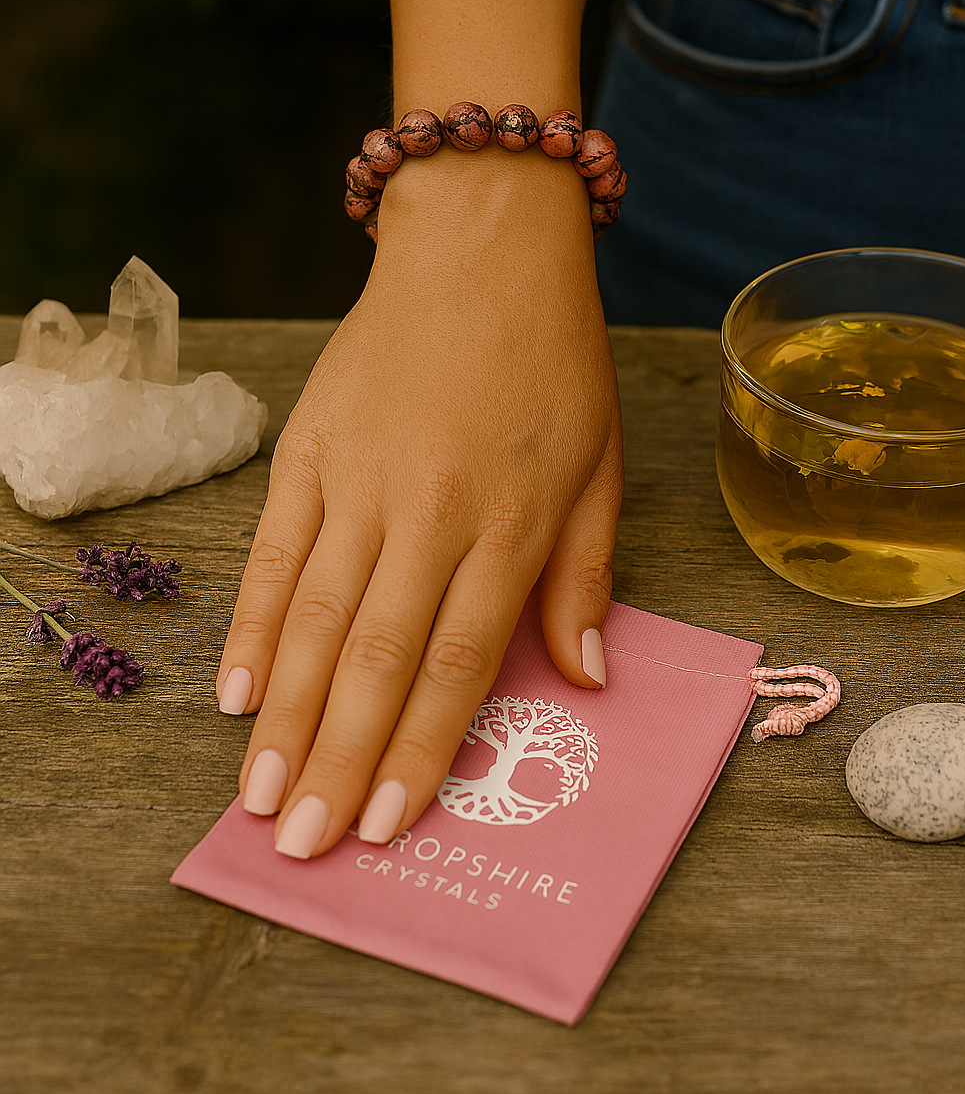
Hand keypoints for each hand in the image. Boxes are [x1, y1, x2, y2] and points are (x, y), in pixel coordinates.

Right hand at [216, 151, 622, 857]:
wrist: (480, 248)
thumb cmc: (551, 362)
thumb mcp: (598, 467)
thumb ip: (584, 578)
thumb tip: (587, 678)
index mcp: (508, 523)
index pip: (460, 662)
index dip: (422, 752)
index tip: (386, 823)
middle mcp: (428, 512)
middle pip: (378, 658)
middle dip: (339, 759)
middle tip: (302, 844)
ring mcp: (358, 479)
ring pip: (317, 619)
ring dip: (286, 715)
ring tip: (258, 794)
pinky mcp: (307, 451)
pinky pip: (274, 553)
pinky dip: (254, 626)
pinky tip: (236, 692)